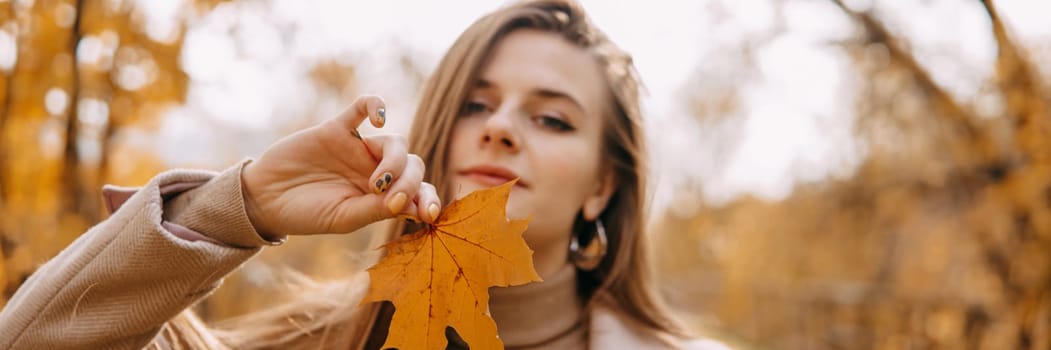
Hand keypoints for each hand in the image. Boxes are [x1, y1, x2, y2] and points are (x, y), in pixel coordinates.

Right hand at [240, 96, 440, 238]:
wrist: (265, 198)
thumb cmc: (306, 213)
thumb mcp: (343, 218)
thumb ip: (375, 210)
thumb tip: (410, 203)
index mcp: (382, 196)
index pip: (419, 191)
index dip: (429, 199)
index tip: (428, 214)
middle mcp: (376, 170)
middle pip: (414, 165)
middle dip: (411, 182)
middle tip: (391, 199)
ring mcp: (358, 148)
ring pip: (396, 142)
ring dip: (395, 161)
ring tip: (377, 183)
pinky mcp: (338, 129)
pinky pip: (363, 106)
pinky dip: (375, 105)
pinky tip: (379, 118)